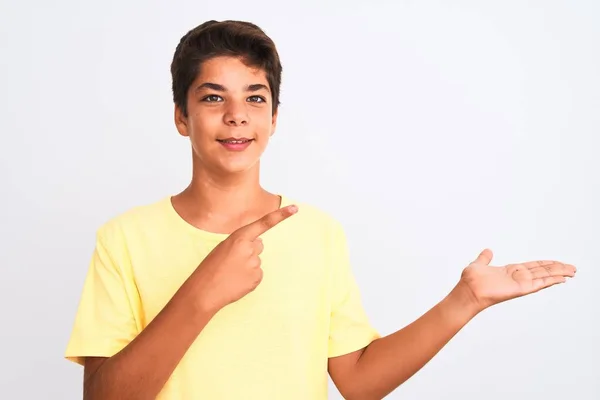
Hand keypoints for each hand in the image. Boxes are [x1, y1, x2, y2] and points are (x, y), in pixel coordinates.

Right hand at [194, 205, 297, 312]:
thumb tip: (259, 243)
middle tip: (232, 262)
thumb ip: (242, 242)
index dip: (281, 215)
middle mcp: (250, 249)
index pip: (264, 223)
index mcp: (239, 237)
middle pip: (259, 245)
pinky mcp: (257, 278)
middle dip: (249, 251)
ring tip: (231, 273)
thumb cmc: (210, 268)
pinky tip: (236, 281)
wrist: (204, 292)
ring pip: (256, 260)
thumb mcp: (223, 248)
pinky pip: (257, 274)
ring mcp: (255, 264)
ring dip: (247, 266)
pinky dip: (248, 277)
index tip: (294, 208)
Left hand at [458, 249, 576, 311]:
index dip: (544, 264)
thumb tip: (487, 251)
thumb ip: (484, 258)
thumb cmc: (471, 280)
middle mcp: (517, 278)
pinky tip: (562, 278)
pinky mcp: (521, 289)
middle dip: (556, 269)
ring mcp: (520, 284)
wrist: (468, 290)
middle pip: (542, 272)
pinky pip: (539, 284)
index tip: (556, 262)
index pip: (532, 266)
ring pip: (544, 277)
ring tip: (572, 271)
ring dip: (558, 274)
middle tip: (571, 267)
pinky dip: (551, 280)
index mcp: (510, 271)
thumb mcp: (479, 264)